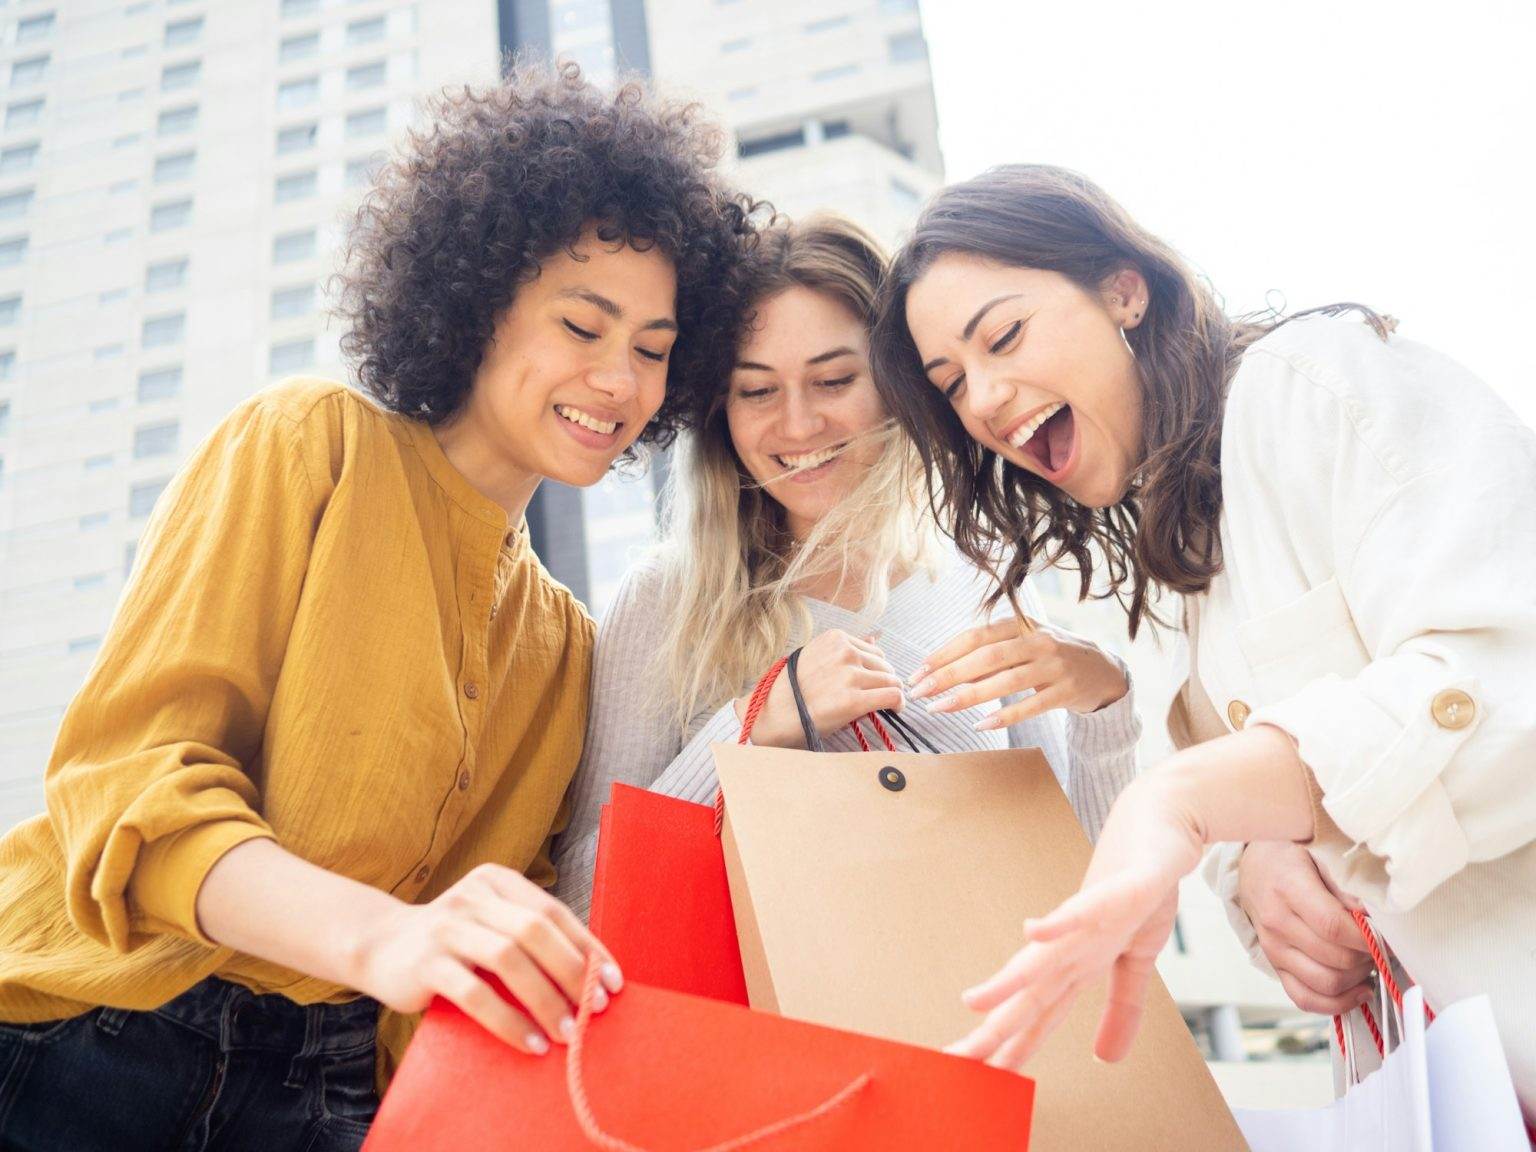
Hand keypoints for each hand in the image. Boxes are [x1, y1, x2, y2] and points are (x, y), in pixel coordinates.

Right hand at [349, 863, 622, 1054]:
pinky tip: (530, 1043)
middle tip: (594, 1010)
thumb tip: (592, 978)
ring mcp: (447, 927)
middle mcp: (473, 897)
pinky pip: (476, 994)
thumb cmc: (454, 943)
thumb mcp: (491, 926)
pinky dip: (509, 1021)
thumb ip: (528, 938)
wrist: (380, 947)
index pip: (554, 912)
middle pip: (535, 931)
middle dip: (572, 973)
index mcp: (498, 882)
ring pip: (509, 959)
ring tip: (567, 1033)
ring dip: (545, 1000)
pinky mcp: (426, 963)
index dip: (587, 948)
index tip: (614, 984)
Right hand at [734, 629, 903, 748]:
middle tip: (881, 695)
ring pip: (891, 680)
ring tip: (886, 704)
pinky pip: (892, 696)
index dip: (878, 667)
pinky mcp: (854, 699)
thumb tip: (875, 638)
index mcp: (836, 639)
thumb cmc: (793, 688)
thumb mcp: (817, 656)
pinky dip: (898, 703)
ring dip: (891, 692)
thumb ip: (845, 649)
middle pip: (884, 664)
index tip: (876, 680)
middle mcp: (845, 652)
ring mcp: (850, 675)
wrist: (774, 712)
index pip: (873, 650)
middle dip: (885, 680)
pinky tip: (895, 710)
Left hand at [908, 619, 1126, 730]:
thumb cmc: (1049, 655)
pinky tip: (980, 725)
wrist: (1102, 669)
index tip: (918, 672)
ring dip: (968, 697)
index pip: (974, 636)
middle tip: (920, 692)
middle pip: (986, 657)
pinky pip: (1031, 706)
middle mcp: (1037, 641)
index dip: (944, 653)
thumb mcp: (1022, 643)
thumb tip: (942, 669)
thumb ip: (988, 653)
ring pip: (1005, 681)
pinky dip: (1004, 716)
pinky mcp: (1066, 691)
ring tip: (940, 709)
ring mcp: (1054, 666)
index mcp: (1020, 624)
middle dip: (948, 675)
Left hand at [947, 773, 1201, 1071]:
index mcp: (1078, 961)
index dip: (1011, 1046)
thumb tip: (1105, 1059)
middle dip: (995, 1028)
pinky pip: (1088, 907)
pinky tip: (1033, 930)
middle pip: (1030, 991)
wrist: (1162, 825)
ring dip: (1012, 979)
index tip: (978, 1076)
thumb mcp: (1139, 960)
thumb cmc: (1143, 887)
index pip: (1039, 1012)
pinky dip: (1061, 920)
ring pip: (1047, 954)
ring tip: (976, 1002)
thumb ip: (1121, 1008)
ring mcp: (1091, 915)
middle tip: (957, 1057)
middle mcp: (1074, 941)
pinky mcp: (1120, 889)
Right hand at [1237, 841, 1372, 1014]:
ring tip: (1368, 960)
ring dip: (1357, 978)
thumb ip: (1346, 884)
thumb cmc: (1290, 857)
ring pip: (1326, 983)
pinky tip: (1359, 989)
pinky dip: (1337, 1003)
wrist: (1253, 867)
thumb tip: (1375, 914)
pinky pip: (1305, 999)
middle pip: (1335, 958)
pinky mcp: (1275, 966)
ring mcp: (1273, 949)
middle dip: (1367, 956)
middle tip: (1380, 944)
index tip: (1386, 935)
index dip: (1366, 937)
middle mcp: (1277, 923)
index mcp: (1288, 889)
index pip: (1332, 926)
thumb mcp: (1318, 854)